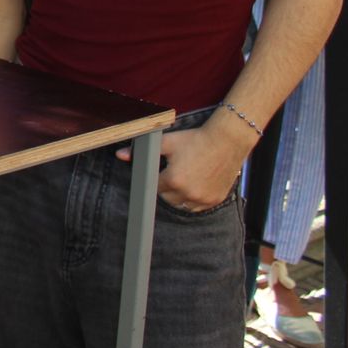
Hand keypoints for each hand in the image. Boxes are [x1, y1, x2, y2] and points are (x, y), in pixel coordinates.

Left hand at [115, 122, 248, 212]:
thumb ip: (143, 151)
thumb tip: (120, 155)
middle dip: (167, 188)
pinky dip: (194, 200)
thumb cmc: (196, 140)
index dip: (156, 179)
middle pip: (167, 198)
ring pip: (182, 205)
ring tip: (185, 178)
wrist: (226, 141)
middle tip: (175, 173)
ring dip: (180, 196)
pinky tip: (196, 185)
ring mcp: (202, 199)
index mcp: (174, 180)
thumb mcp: (167, 142)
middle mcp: (188, 193)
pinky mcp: (214, 200)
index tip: (161, 172)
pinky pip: (198, 207)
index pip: (154, 188)